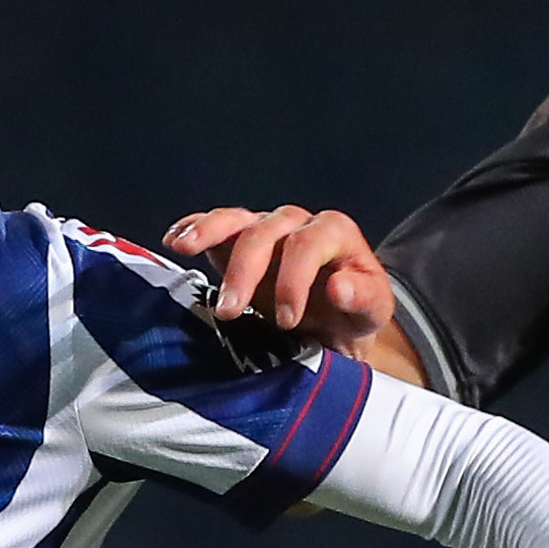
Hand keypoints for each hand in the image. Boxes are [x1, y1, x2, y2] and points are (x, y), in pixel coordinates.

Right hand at [163, 203, 413, 375]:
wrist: (336, 326)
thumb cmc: (354, 317)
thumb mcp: (373, 312)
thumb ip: (363, 298)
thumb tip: (338, 286)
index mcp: (335, 234)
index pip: (308, 244)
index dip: (294, 279)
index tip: (286, 319)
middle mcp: (298, 225)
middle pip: (266, 232)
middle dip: (245, 271)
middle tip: (229, 310)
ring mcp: (266, 231)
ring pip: (236, 221)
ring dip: (208, 234)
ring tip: (184, 248)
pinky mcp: (239, 243)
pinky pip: (215, 227)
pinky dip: (194, 228)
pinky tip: (175, 240)